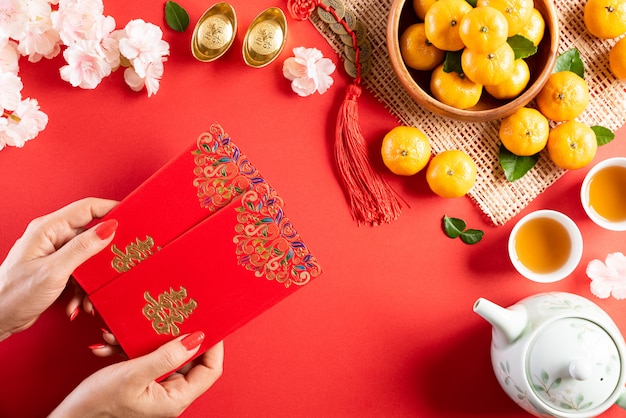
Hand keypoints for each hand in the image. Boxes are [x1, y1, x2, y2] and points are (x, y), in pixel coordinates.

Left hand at [0, 197, 117, 340]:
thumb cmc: (14, 294)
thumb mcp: (54, 271)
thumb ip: (83, 248)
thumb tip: (109, 228)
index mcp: (48, 228)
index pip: (87, 208)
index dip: (111, 209)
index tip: (132, 216)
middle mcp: (52, 237)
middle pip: (91, 234)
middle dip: (104, 254)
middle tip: (119, 263)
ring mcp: (54, 253)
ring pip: (88, 258)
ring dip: (92, 279)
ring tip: (88, 297)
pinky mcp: (56, 270)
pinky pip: (80, 273)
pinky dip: (82, 289)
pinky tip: (77, 303)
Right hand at [50, 332, 223, 417]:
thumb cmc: (97, 403)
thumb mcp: (133, 374)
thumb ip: (167, 356)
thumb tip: (197, 338)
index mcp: (175, 398)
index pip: (210, 370)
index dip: (213, 345)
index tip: (209, 321)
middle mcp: (171, 395)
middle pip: (191, 359)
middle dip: (176, 336)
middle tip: (171, 315)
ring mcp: (158, 388)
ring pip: (167, 355)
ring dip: (147, 340)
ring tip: (124, 333)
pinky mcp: (144, 382)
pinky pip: (149, 359)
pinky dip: (133, 347)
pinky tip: (112, 342)